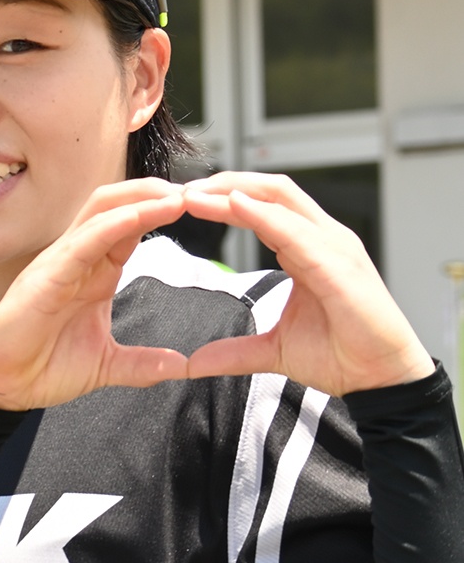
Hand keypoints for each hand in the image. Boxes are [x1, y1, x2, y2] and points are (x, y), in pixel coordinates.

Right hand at [0, 178, 190, 409]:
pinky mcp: (45, 277)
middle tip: (198, 193)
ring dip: (141, 199)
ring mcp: (60, 263)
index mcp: (94, 274)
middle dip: (156, 191)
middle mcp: (77, 259)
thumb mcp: (107, 365)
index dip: (162, 211)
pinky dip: (114, 224)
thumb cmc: (42, 367)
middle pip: (116, 203)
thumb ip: (144, 363)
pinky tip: (141, 215)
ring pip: (100, 211)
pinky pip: (83, 241)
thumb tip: (182, 366)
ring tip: (178, 196)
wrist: (2, 388)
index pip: (130, 226)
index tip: (203, 207)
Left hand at [181, 172, 431, 393]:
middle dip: (224, 183)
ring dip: (233, 194)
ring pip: (280, 201)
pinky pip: (297, 232)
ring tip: (194, 195)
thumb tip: (193, 363)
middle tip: (182, 190)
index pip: (261, 207)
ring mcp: (335, 247)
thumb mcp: (272, 350)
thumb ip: (232, 351)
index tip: (184, 202)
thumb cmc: (341, 354)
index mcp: (307, 248)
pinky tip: (235, 206)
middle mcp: (323, 239)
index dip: (223, 199)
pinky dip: (264, 215)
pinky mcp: (340, 266)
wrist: (380, 380)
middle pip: (270, 190)